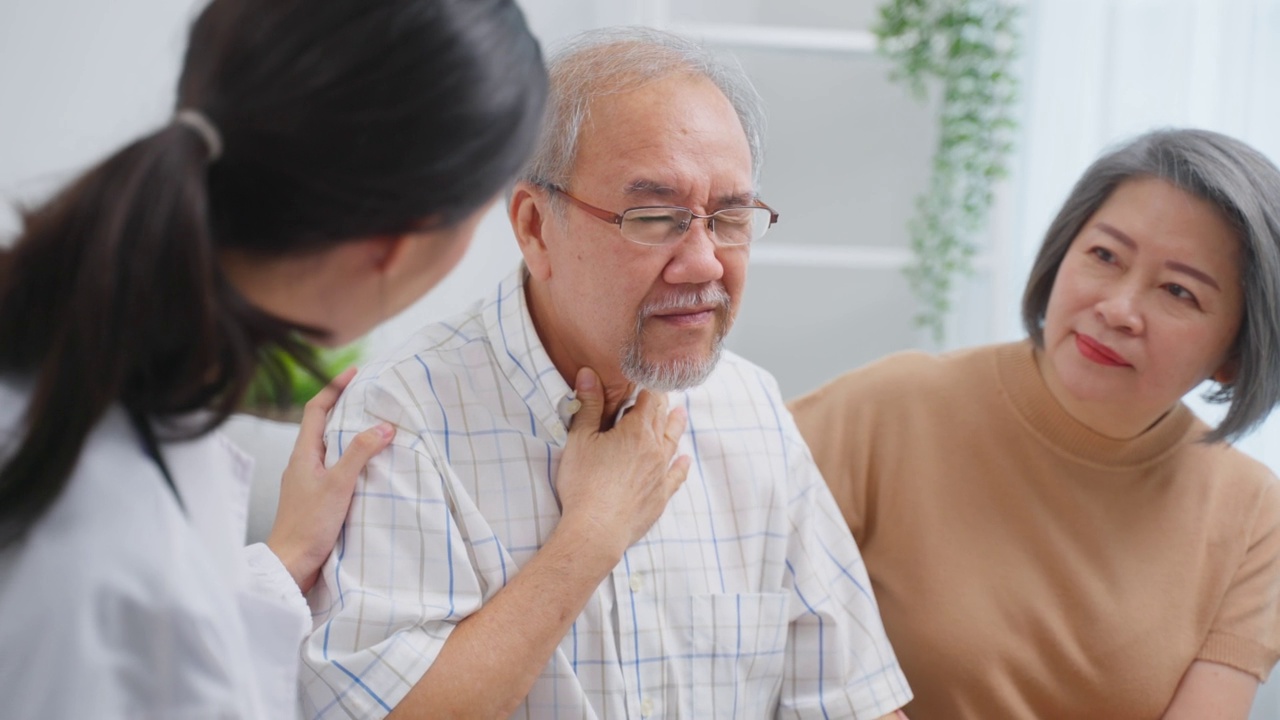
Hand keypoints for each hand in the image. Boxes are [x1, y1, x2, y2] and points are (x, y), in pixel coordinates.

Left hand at [265, 367, 393, 593]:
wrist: (290, 565)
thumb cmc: (308, 525)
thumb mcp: (338, 485)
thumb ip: (359, 454)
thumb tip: (383, 426)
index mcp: (302, 454)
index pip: (315, 409)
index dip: (334, 388)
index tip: (354, 373)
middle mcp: (302, 464)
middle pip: (322, 426)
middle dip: (344, 407)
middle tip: (370, 396)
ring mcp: (307, 482)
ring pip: (329, 448)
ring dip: (349, 435)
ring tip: (375, 427)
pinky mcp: (316, 499)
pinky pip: (334, 469)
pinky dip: (351, 460)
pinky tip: (368, 468)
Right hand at [553, 367, 690, 563]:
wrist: (597, 529)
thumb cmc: (584, 483)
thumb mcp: (580, 439)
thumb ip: (588, 405)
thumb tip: (589, 373)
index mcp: (637, 430)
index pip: (650, 398)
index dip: (649, 385)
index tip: (649, 376)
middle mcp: (655, 448)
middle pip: (662, 418)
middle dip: (662, 403)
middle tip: (664, 392)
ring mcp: (660, 473)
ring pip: (672, 443)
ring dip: (676, 426)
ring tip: (681, 415)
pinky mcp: (660, 496)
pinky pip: (676, 476)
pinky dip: (681, 466)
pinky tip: (685, 461)